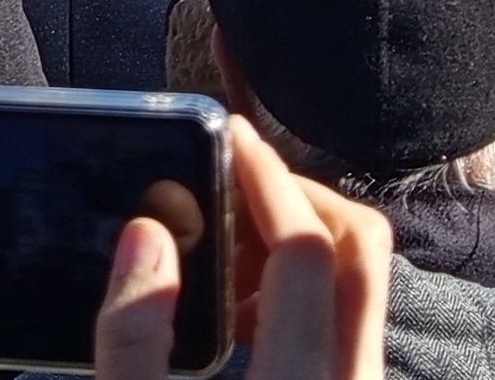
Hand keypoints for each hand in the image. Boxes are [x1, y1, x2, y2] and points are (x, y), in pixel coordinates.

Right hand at [95, 119, 388, 379]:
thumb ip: (134, 343)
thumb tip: (146, 240)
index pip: (307, 251)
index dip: (268, 180)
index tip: (231, 139)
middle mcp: (350, 379)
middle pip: (358, 247)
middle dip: (297, 193)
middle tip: (230, 180)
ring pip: (360, 277)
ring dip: (300, 237)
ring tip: (221, 246)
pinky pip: (345, 313)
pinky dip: (302, 283)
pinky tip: (237, 304)